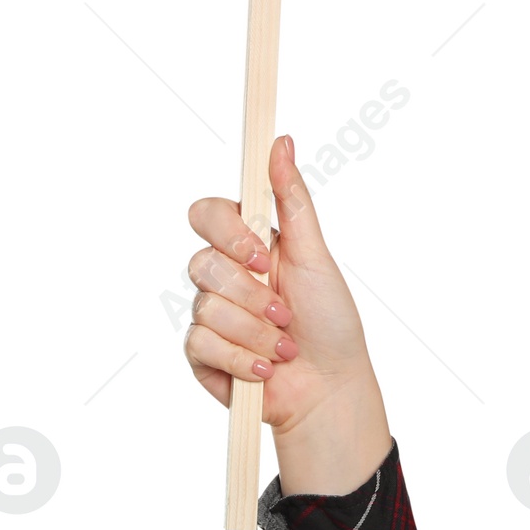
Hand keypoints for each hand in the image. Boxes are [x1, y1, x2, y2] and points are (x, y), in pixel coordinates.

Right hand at [185, 134, 391, 495]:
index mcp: (247, 242)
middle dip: (250, 296)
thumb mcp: (314, 254)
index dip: (227, 233)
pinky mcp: (202, 353)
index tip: (260, 254)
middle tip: (284, 314)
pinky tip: (263, 369)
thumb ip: (292, 198)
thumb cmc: (329, 320)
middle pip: (201, 264)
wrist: (328, 389)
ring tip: (282, 348)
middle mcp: (224, 274)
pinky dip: (239, 359)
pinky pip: (200, 344)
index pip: (206, 214)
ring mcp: (210, 314)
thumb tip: (280, 140)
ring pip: (206, 308)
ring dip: (253, 333)